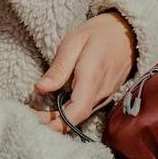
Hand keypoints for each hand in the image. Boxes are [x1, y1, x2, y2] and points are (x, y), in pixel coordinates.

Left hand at [34, 11, 135, 132]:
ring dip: (59, 120)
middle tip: (30, 120)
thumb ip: (59, 68)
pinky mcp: (104, 97)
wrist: (127, 34)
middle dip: (53, 124)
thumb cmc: (98, 34)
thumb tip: (40, 88)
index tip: (37, 124)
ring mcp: (105, 97)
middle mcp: (101, 93)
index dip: (58, 123)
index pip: (77, 111)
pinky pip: (86, 110)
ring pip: (81, 117)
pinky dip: (70, 114)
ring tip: (37, 116)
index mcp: (92, 77)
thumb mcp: (73, 42)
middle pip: (76, 118)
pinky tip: (54, 110)